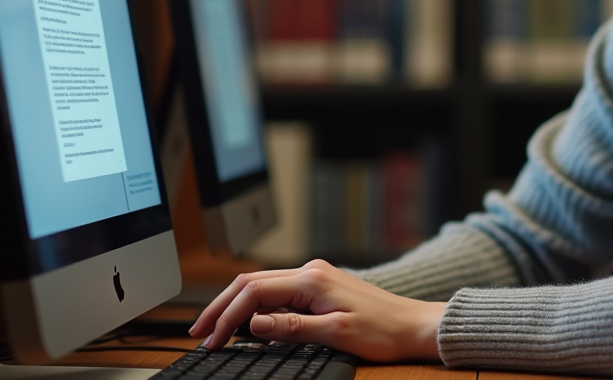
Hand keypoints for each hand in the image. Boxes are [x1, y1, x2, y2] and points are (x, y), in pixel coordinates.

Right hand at [189, 259, 446, 362]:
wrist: (414, 325)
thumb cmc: (383, 331)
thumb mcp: (336, 334)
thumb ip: (291, 327)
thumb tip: (252, 323)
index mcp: (311, 279)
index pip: (254, 292)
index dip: (227, 316)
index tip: (211, 340)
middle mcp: (310, 271)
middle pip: (250, 282)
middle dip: (220, 306)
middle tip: (198, 332)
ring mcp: (314, 277)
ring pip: (260, 284)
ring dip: (234, 305)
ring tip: (212, 327)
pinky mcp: (319, 286)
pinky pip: (276, 290)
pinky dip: (253, 304)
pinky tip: (243, 320)